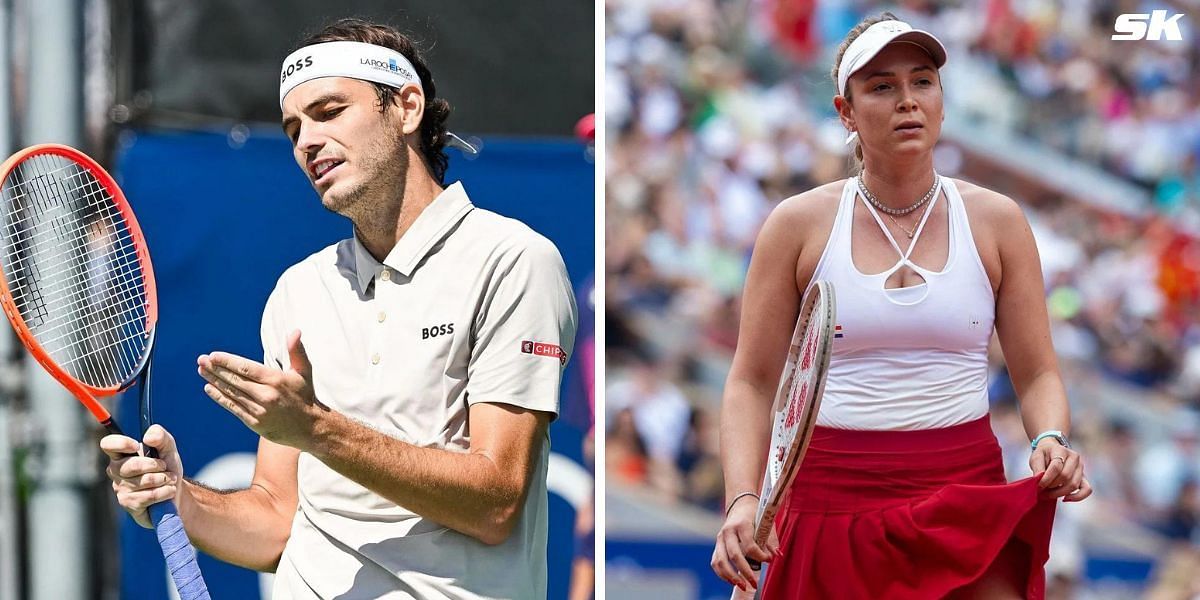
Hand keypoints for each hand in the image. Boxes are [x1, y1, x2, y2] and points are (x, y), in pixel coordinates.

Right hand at [99, 425, 182, 528]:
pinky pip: (150, 495)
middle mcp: (116, 470)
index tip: (137, 446)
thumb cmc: (167, 469)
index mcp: (122, 454)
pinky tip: (168, 491)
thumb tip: (148, 437)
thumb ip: (161, 437)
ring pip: (145, 481)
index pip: (108, 444)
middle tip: (165, 467)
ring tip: (169, 480)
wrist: (175, 493)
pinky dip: (165, 491)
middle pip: (132, 465)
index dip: (121, 443)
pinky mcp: (128, 503)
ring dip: (164, 479)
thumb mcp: (168, 449)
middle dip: (155, 465)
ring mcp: (120, 488)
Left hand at [198, 329, 327, 448]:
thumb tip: (294, 331)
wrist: (311, 428)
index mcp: (276, 380)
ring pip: (232, 393)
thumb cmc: (306, 396)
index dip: (228, 361)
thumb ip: (297, 351)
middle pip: (235, 379)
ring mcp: (259, 410)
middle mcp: (266, 395)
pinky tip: (209, 388)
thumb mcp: (304, 372)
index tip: (214, 355)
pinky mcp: (255, 422)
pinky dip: (220, 397)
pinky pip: (233, 407)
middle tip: (201, 360)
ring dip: (214, 381)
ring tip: (202, 370)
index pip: (246, 368)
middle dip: (216, 369)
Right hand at [710, 495, 776, 591]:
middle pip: (734, 555)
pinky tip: (732, 581)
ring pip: (720, 561)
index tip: (769, 560)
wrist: (740, 504)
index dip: (760, 556)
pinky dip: (722, 574)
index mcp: (742, 524)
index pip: (750, 545)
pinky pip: (715, 562)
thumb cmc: (755, 514)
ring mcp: (720, 538)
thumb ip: (771, 540)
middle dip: (745, 572)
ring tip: (742, 586)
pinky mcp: (717, 544)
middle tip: (754, 584)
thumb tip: (776, 556)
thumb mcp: (766, 523)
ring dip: (731, 576)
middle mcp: (728, 531)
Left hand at [1029, 439, 1091, 501]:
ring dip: (1059, 493)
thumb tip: (1039, 480)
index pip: (1056, 467)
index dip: (1046, 478)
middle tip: (1042, 489)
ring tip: (1048, 494)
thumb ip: (1037, 468)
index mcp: (1061, 450)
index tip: (1038, 485)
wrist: (1051, 451)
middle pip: (1065, 476)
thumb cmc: (1044, 455)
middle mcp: (1074, 458)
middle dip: (1052, 486)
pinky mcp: (1084, 477)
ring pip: (1073, 484)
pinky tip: (1065, 498)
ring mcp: (1081, 468)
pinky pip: (1087, 489)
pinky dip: (1077, 497)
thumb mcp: (1036, 457)